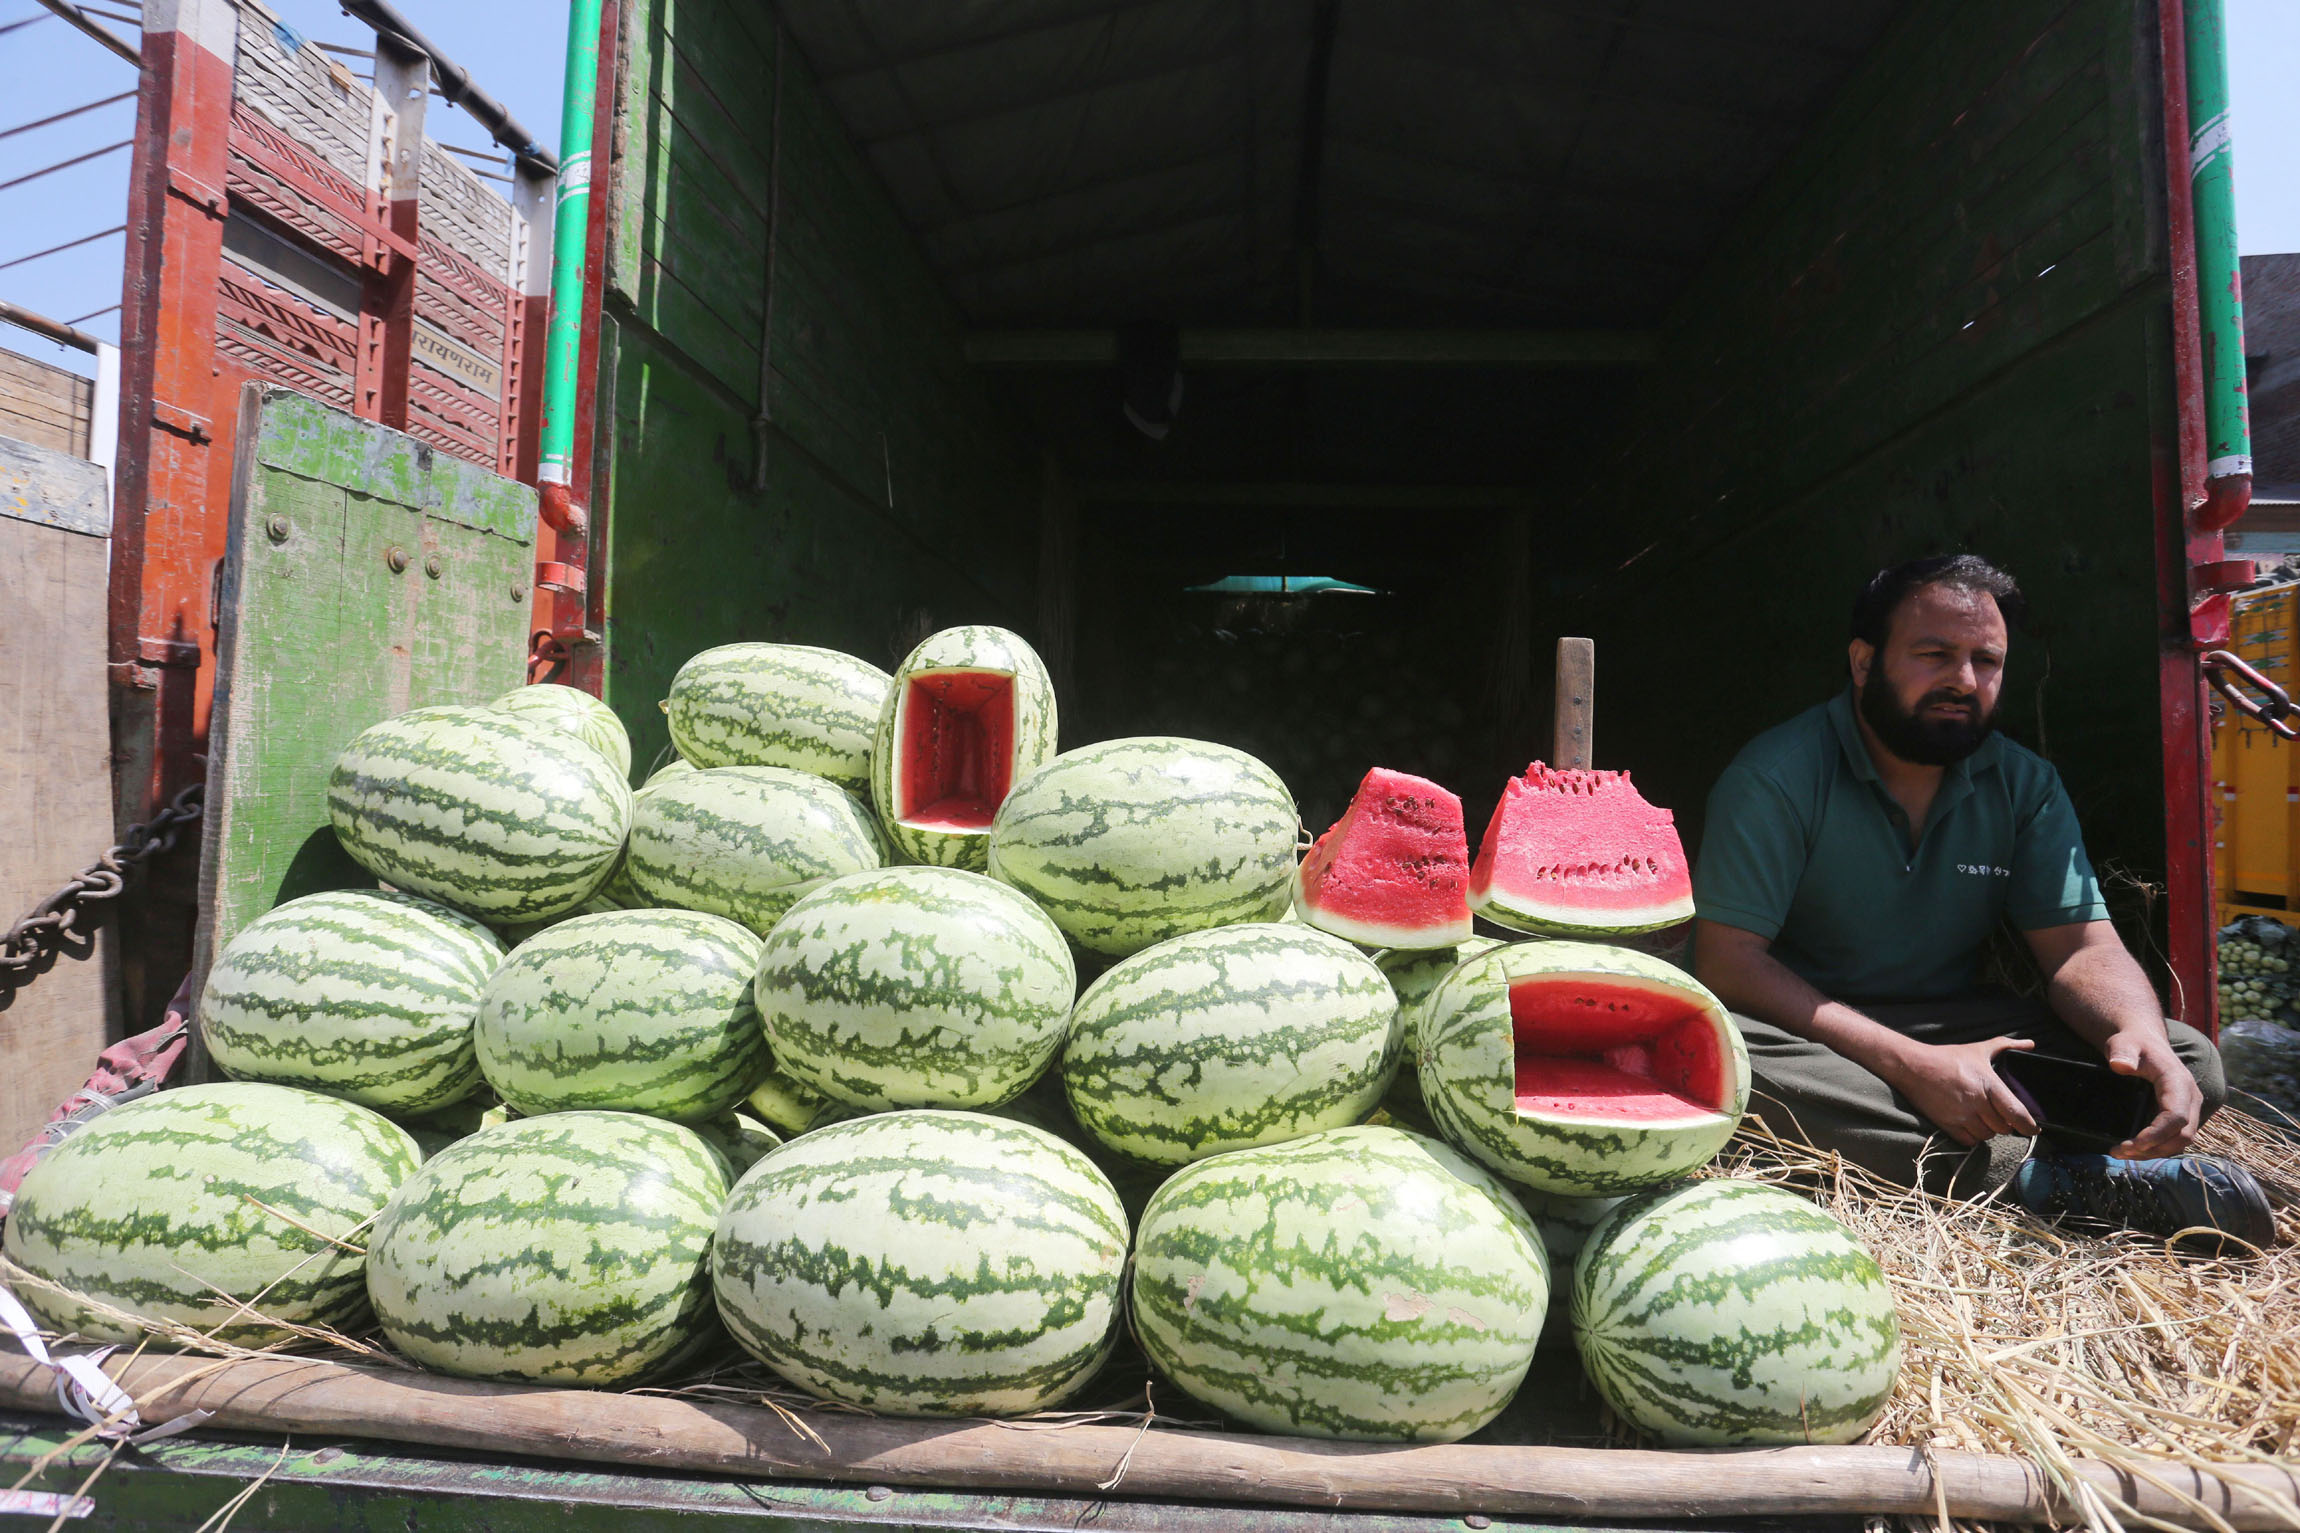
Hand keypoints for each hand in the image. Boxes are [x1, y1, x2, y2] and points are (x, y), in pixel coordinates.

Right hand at [1888, 1036, 2040, 1146]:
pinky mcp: (1947, 1124)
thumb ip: (2006, 1046)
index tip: (2034, 1129)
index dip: (2029, 1126)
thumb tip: (2030, 1044)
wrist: (1912, 1066)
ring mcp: (1961, 1115)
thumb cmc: (1947, 1058)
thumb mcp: (1978, 1049)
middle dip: (2005, 1123)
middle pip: (2003, 1127)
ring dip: (1989, 1130)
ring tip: (1983, 1118)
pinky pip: (1969, 1141)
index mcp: (1988, 1084)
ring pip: (1987, 1135)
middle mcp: (1977, 1102)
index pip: (2016, 1112)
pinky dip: (1973, 1136)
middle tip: (2000, 1115)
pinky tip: (1970, 1124)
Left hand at [2105, 1032, 2202, 1158]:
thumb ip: (2121, 1052)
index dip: (2156, 1135)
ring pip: (2180, 1141)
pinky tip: (2134, 1150)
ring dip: (2153, 1152)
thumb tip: (2119, 1066)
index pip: (2176, 1117)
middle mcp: (2190, 1098)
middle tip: (2119, 1152)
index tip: (2131, 1145)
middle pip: (2182, 1135)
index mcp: (2179, 1082)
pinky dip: (2156, 1147)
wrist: (2143, 1040)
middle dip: (2153, 1149)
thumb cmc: (2133, 1042)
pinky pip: (2174, 1138)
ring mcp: (2188, 1107)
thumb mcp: (2123, 1043)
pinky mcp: (2181, 1114)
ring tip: (2121, 1154)